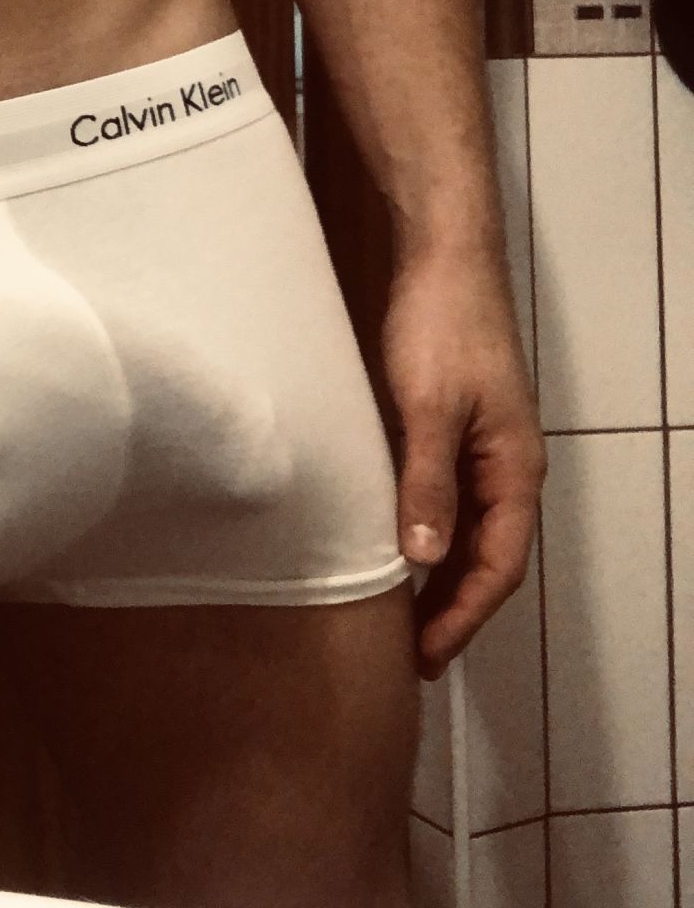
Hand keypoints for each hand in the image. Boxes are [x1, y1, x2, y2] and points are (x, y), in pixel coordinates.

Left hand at [380, 242, 546, 680]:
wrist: (443, 252)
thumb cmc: (442, 323)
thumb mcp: (428, 407)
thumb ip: (427, 481)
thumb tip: (425, 557)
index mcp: (514, 469)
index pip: (497, 565)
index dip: (462, 614)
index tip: (426, 654)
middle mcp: (505, 464)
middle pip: (487, 554)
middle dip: (452, 606)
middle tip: (409, 651)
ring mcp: (481, 443)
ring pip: (467, 527)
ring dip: (439, 572)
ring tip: (399, 612)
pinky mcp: (454, 422)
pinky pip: (447, 495)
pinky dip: (427, 528)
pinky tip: (393, 540)